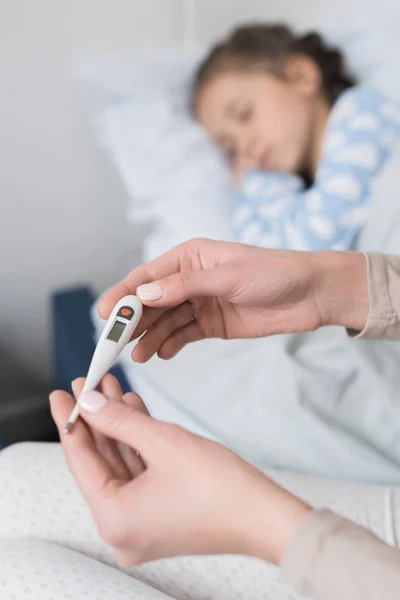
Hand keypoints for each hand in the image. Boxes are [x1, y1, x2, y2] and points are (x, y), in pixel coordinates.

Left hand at [50, 379, 309, 565]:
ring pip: (121, 464)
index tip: (61, 394)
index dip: (70, 421)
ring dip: (118, 426)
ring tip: (111, 388)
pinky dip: (137, 443)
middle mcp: (122, 528)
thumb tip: (90, 402)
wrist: (267, 517)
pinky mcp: (159, 515)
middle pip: (100, 462)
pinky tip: (133, 410)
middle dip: (96, 418)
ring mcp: (142, 524)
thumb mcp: (164, 443)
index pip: (81, 461)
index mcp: (115, 519)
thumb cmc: (223, 489)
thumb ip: (119, 421)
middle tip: (87, 385)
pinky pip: (139, 473)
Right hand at [97, 239, 367, 361]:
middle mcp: (190, 279)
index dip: (123, 295)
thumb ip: (184, 286)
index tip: (104, 314)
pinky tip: (161, 355)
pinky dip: (171, 344)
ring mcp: (201, 303)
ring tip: (138, 357)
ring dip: (150, 338)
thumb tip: (143, 295)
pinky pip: (184, 335)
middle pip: (152, 302)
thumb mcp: (227, 276)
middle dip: (133, 322)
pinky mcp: (214, 324)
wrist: (312, 294)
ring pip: (166, 322)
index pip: (148, 277)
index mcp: (190, 257)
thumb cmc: (273, 273)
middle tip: (114, 345)